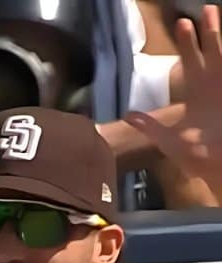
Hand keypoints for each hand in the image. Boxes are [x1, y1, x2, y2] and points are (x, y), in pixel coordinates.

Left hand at [126, 4, 221, 197]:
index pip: (191, 62)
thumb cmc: (197, 157)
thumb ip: (151, 127)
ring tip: (216, 16)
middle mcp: (215, 87)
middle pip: (212, 53)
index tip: (181, 22)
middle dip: (209, 32)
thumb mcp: (170, 141)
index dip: (188, 43)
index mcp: (197, 94)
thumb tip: (128, 114)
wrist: (220, 169)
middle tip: (205, 9)